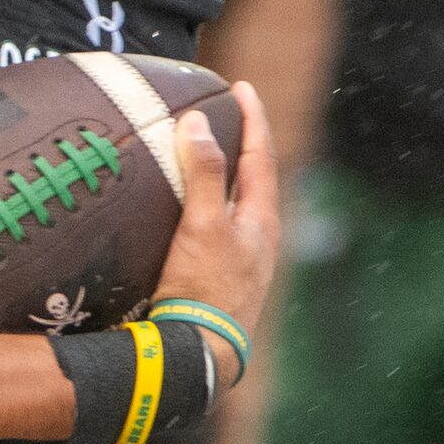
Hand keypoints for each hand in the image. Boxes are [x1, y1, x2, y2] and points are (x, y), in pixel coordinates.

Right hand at [152, 81, 281, 364]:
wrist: (198, 355)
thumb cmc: (205, 290)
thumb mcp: (203, 226)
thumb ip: (203, 175)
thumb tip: (198, 123)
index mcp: (262, 222)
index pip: (261, 156)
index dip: (252, 119)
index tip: (241, 87)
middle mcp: (256, 240)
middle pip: (251, 179)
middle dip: (238, 144)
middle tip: (222, 114)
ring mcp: (240, 262)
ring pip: (233, 206)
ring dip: (220, 177)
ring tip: (200, 154)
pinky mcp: (218, 280)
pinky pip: (214, 228)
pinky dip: (203, 206)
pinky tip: (181, 213)